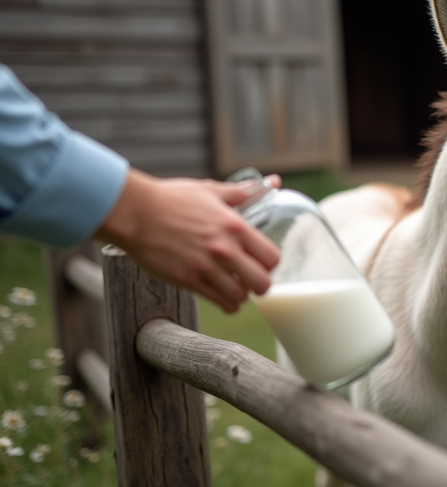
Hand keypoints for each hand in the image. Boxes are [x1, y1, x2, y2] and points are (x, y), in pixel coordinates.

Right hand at [96, 170, 281, 312]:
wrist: (134, 212)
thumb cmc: (171, 199)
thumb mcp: (211, 191)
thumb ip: (243, 192)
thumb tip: (272, 183)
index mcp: (235, 226)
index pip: (271, 257)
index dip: (270, 263)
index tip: (261, 262)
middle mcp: (224, 249)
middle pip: (262, 283)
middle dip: (260, 284)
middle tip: (251, 280)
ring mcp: (206, 266)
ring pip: (241, 296)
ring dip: (241, 295)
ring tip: (235, 287)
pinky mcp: (187, 279)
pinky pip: (219, 302)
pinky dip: (226, 303)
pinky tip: (222, 296)